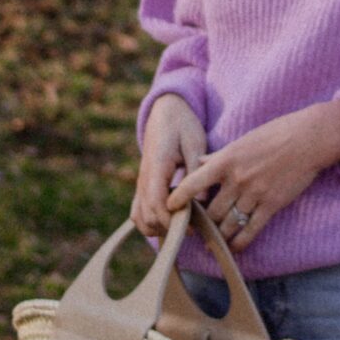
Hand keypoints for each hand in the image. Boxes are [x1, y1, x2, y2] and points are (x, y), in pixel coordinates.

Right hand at [133, 93, 206, 239]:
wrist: (165, 111)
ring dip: (157, 227)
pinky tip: (171, 220)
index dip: (170, 220)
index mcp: (157, 165)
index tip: (190, 227)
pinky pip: (138, 211)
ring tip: (182, 226)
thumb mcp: (195, 143)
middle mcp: (144, 177)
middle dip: (166, 227)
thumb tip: (202, 202)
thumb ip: (195, 171)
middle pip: (146, 216)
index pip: (156, 202)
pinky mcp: (142, 185)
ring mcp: (140, 182)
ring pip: (138, 217)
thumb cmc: (183, 125)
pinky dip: (150, 221)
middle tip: (192, 227)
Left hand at [165, 100, 339, 252]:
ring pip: (229, 224)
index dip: (179, 198)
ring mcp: (255, 193)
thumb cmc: (275, 135)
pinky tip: (235, 248)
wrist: (308, 139)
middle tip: (193, 232)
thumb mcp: (242, 141)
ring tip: (212, 243)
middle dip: (201, 224)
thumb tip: (199, 162)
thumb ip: (219, 156)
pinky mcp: (272, 204)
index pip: (194, 183)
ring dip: (219, 236)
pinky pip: (251, 230)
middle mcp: (237, 179)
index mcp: (226, 160)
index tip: (169, 207)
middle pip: (211, 210)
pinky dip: (240, 242)